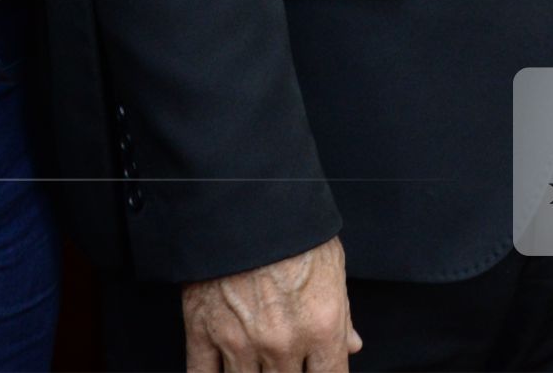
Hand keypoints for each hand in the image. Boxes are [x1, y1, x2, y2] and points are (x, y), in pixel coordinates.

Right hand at [182, 236, 356, 372]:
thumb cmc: (292, 226)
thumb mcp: (332, 264)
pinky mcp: (201, 333)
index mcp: (321, 326)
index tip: (317, 370)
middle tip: (285, 358)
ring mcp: (240, 342)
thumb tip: (351, 344)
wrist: (242, 197)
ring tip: (259, 359)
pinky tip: (224, 370)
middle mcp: (282, 343)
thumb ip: (343, 314)